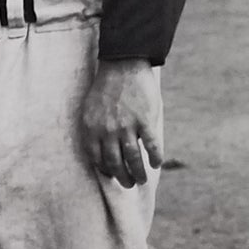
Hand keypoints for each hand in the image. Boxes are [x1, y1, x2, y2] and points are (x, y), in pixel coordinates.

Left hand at [81, 59, 162, 187]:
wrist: (123, 65)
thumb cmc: (107, 88)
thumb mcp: (91, 110)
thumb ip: (95, 130)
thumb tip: (102, 151)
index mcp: (92, 129)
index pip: (97, 159)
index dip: (105, 171)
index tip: (111, 176)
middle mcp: (108, 132)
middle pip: (115, 164)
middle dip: (123, 178)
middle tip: (129, 184)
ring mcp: (127, 127)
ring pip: (133, 160)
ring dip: (138, 174)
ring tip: (142, 180)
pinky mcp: (145, 121)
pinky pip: (151, 147)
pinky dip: (155, 158)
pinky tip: (156, 164)